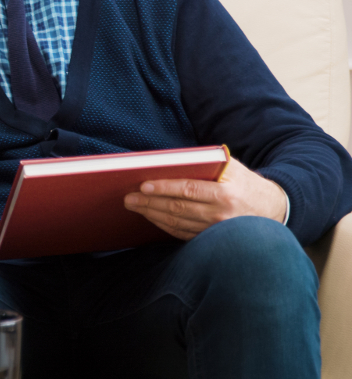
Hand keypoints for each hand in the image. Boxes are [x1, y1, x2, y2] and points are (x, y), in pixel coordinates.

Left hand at [123, 158, 288, 240]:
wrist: (275, 210)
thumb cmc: (247, 184)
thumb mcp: (233, 169)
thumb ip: (208, 164)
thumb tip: (172, 161)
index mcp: (225, 195)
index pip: (188, 190)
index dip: (164, 188)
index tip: (143, 185)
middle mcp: (221, 216)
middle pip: (178, 209)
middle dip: (150, 203)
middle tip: (128, 198)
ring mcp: (216, 233)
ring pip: (177, 224)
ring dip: (153, 215)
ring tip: (135, 206)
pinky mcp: (212, 241)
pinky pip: (183, 234)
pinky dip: (164, 226)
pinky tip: (151, 218)